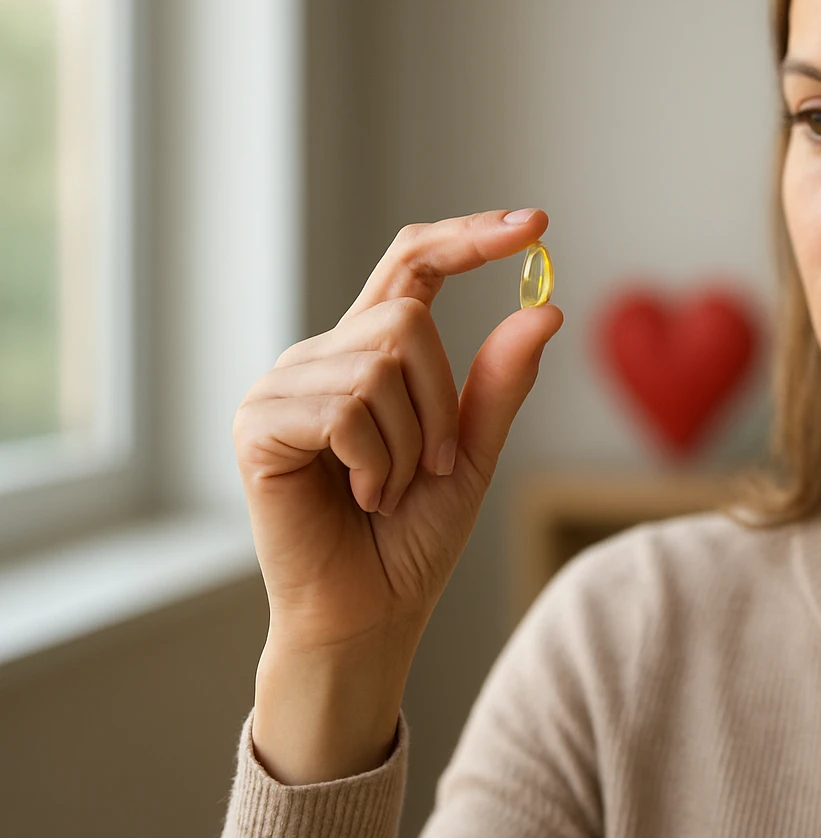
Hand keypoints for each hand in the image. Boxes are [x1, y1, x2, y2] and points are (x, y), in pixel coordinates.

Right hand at [233, 208, 563, 655]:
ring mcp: (283, 388)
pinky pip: (345, 408)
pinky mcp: (257, 425)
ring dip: (410, 444)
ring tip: (385, 490)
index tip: (533, 223)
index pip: (414, 265)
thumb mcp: (472, 452)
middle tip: (431, 467)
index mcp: (370, 355)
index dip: (469, 237)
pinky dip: (374, 463)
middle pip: (406, 319)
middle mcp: (321, 358)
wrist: (370, 614)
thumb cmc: (413, 537)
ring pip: (379, 364)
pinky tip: (359, 497)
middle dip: (442, 403)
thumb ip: (500, 383)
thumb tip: (546, 311)